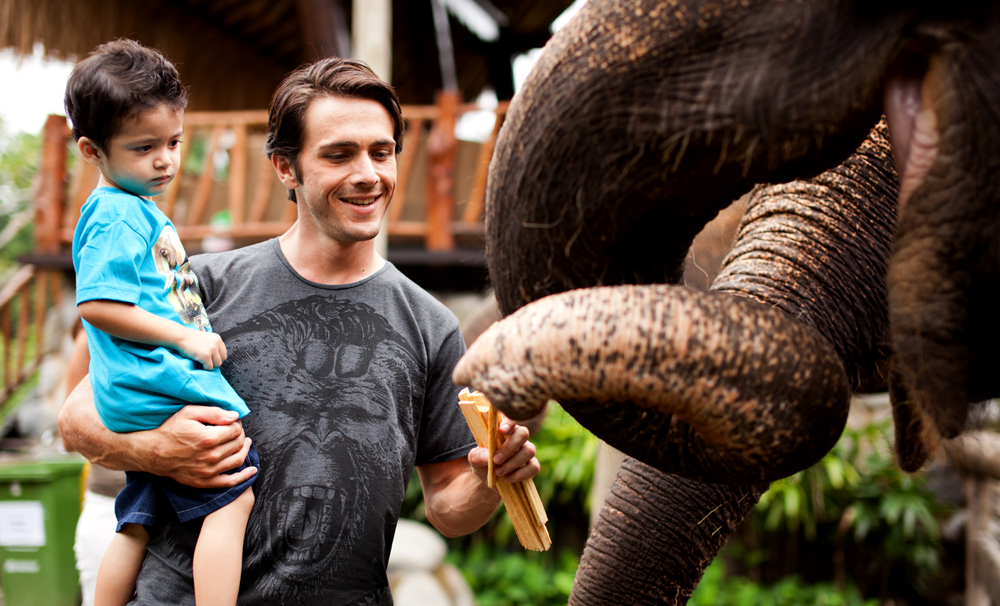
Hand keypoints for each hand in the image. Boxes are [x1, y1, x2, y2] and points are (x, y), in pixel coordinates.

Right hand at [136, 405, 255, 488]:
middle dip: (240, 435)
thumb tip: (235, 416)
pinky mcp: (204, 482)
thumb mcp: (189, 413)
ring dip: (245, 450)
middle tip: (236, 430)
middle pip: (238, 444)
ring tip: (244, 443)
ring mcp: (208, 471)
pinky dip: (244, 477)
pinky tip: (252, 470)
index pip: (236, 430)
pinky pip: (229, 482)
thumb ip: (214, 413)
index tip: (232, 422)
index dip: (236, 424)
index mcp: (208, 438)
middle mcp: (211, 456)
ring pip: (238, 460)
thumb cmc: (170, 430)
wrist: (152, 453)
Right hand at [177, 330, 226, 369]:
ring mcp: (212, 350)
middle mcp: (217, 343)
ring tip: (202, 362)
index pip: (224, 353)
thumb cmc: (190, 339)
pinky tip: (199, 363)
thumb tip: (217, 357)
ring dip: (210, 365)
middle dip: (214, 362)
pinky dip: (204, 368)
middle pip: (222, 359)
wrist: (180, 337)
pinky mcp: (206, 356)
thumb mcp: (206, 338)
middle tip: (206, 362)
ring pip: (217, 364)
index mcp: (217, 339)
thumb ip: (213, 345)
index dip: (217, 358)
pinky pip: (209, 367)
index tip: (211, 359)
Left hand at [467, 415, 539, 484]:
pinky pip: (534, 467)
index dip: (509, 422)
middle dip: (509, 447)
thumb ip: (478, 455)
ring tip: (498, 472)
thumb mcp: (474, 459)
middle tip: (496, 459)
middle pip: (523, 433)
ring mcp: (527, 451)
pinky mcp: (532, 466)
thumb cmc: (483, 463)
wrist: (489, 481)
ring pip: (529, 450)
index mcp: (504, 430)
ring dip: (513, 463)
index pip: (511, 418)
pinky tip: (508, 478)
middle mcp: (518, 438)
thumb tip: (488, 457)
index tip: (501, 430)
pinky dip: (520, 474)